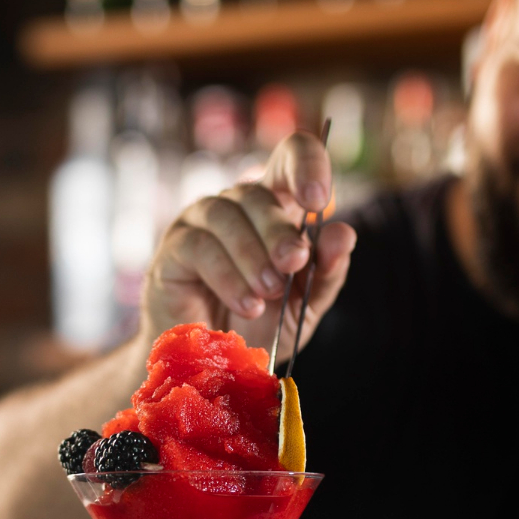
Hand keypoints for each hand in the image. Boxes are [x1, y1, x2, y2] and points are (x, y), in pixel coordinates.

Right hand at [141, 130, 357, 353]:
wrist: (216, 362)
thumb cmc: (261, 323)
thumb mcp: (305, 302)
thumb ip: (327, 270)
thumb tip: (344, 233)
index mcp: (276, 205)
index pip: (291, 156)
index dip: (307, 164)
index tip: (317, 200)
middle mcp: (237, 203)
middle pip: (258, 192)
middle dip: (279, 231)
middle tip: (292, 264)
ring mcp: (201, 220)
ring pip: (226, 215)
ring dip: (252, 255)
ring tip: (267, 292)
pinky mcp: (175, 247)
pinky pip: (200, 246)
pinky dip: (227, 276)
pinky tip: (246, 304)